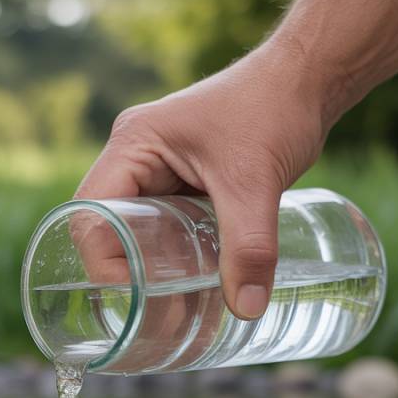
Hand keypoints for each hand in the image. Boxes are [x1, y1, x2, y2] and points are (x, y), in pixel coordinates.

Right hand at [76, 43, 329, 319]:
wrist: (307, 80)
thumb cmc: (274, 108)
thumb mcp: (257, 183)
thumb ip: (250, 247)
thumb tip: (246, 309)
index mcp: (132, 145)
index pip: (90, 215)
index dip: (104, 262)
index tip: (140, 298)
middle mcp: (134, 158)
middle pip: (108, 230)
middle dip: (129, 275)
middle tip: (160, 318)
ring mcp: (157, 170)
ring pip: (137, 233)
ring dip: (152, 271)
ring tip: (178, 314)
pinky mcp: (183, 182)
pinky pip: (165, 229)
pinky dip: (175, 259)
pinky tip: (196, 289)